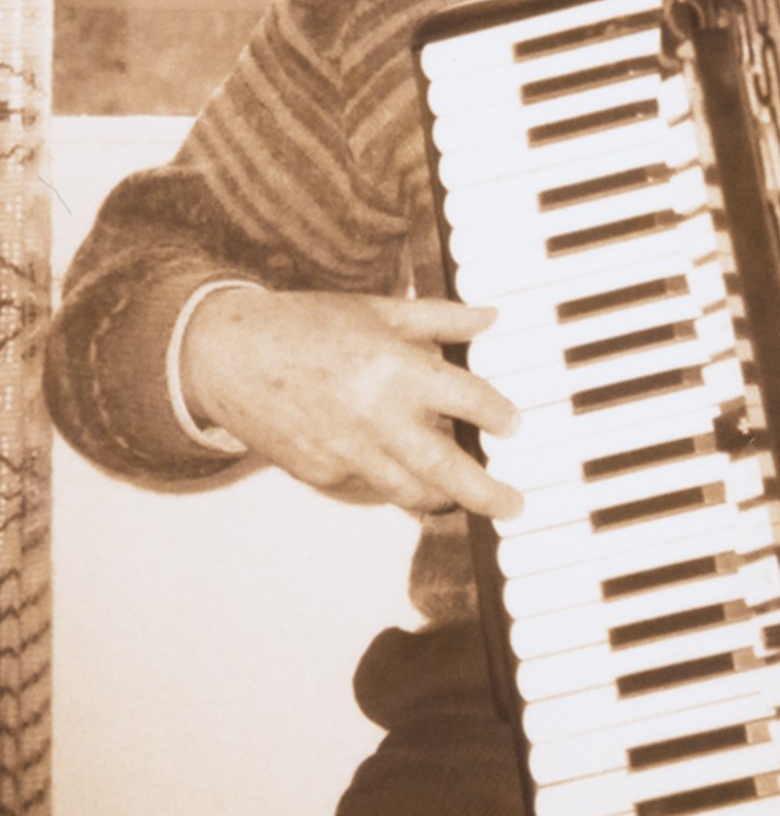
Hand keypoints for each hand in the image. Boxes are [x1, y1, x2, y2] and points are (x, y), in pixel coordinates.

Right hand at [180, 288, 523, 519]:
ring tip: (465, 497)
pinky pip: (370, 486)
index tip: (514, 425)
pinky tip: (405, 472)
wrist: (228, 356)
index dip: (499, 415)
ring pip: (409, 491)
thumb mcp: (378, 311)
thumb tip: (490, 317)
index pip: (467, 400)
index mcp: (395, 368)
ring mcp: (346, 452)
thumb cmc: (306, 327)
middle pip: (445, 468)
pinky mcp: (322, 473)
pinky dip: (392, 482)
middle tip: (514, 504)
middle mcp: (376, 416)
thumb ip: (440, 318)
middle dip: (486, 493)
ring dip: (442, 497)